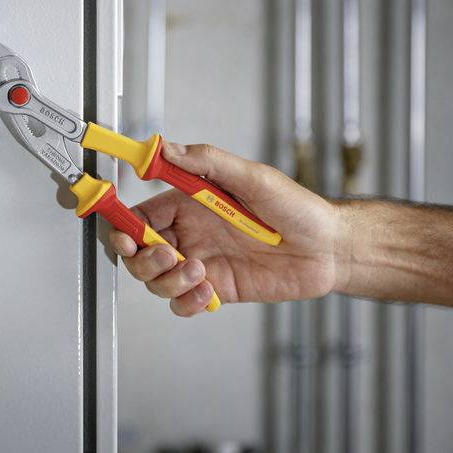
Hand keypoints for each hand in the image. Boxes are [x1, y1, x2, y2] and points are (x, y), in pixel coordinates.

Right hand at [110, 143, 341, 315]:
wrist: (329, 248)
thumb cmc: (295, 207)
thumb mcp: (251, 177)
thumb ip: (206, 162)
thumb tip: (164, 148)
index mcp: (188, 204)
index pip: (139, 216)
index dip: (123, 227)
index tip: (123, 234)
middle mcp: (188, 235)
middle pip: (138, 253)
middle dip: (142, 259)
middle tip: (166, 255)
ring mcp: (199, 264)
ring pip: (156, 281)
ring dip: (168, 280)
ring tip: (198, 272)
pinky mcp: (215, 289)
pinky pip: (182, 303)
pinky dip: (186, 302)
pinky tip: (207, 292)